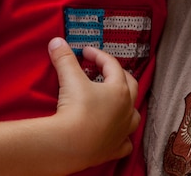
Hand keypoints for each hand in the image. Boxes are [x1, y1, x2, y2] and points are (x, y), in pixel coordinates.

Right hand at [47, 38, 139, 170]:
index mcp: (119, 90)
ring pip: (134, 115)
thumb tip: (56, 41)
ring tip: (117, 101)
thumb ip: (65, 58)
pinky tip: (117, 134)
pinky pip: (125, 143)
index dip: (98, 55)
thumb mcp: (70, 79)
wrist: (69, 145)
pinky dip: (123, 138)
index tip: (86, 52)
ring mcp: (123, 130)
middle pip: (130, 86)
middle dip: (119, 75)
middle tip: (105, 70)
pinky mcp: (115, 149)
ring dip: (127, 106)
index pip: (112, 65)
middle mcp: (127, 109)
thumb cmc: (75, 110)